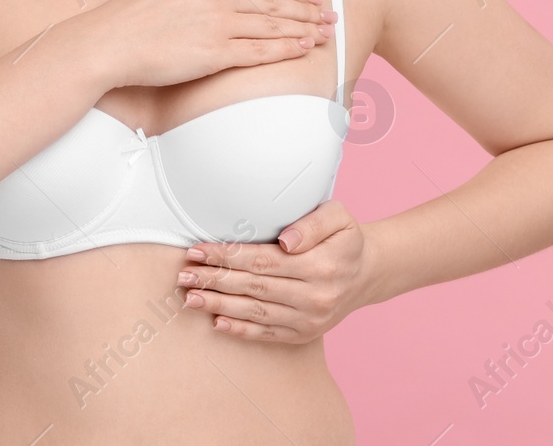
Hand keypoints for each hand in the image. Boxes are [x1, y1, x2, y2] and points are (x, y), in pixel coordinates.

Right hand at [72, 0, 334, 88]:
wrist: (109, 42)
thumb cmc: (128, 13)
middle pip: (272, 2)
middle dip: (305, 9)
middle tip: (329, 14)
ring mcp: (218, 23)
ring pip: (273, 25)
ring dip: (303, 29)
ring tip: (325, 33)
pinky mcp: (215, 52)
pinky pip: (261, 51)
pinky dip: (287, 49)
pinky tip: (304, 49)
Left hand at [176, 200, 372, 343]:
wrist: (367, 273)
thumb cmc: (346, 239)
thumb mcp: (339, 218)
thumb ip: (313, 224)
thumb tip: (286, 240)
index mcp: (320, 265)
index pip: (262, 260)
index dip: (227, 256)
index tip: (198, 250)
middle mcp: (314, 296)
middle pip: (254, 287)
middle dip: (215, 280)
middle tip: (184, 275)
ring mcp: (309, 319)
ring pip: (256, 312)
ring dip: (219, 306)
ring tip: (191, 298)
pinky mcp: (304, 334)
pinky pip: (268, 334)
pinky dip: (240, 330)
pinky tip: (216, 322)